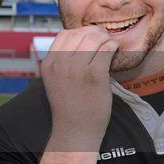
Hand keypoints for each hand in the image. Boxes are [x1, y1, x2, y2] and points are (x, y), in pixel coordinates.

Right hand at [41, 26, 117, 150]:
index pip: (63, 34)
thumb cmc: (69, 106)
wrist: (75, 131)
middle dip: (95, 32)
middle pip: (80, 33)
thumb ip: (62, 61)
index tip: (90, 37)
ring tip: (110, 44)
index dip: (79, 32)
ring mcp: (77, 69)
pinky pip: (106, 50)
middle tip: (104, 38)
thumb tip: (80, 39)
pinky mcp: (95, 76)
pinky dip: (113, 47)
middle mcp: (60, 64)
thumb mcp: (56, 79)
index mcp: (49, 64)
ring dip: (105, 38)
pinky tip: (115, 51)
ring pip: (94, 38)